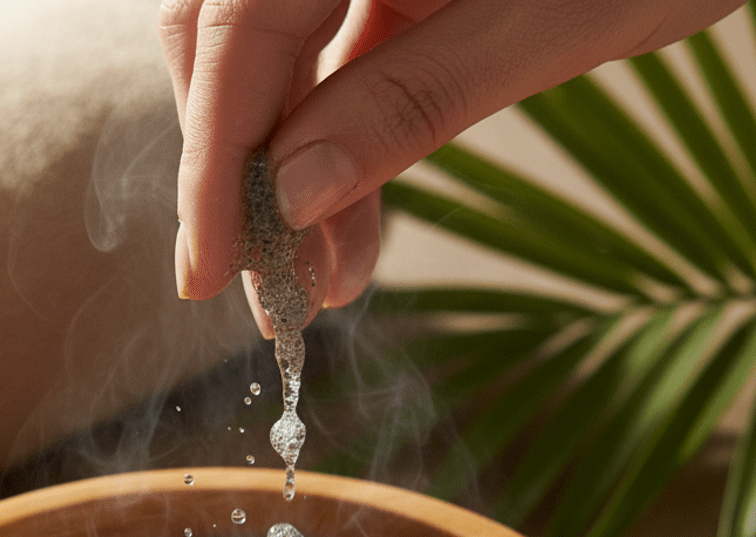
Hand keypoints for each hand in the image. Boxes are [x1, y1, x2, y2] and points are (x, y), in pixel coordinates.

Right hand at [160, 0, 743, 332]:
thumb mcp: (549, 18)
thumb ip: (412, 99)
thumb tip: (293, 198)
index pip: (237, 32)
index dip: (212, 159)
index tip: (206, 269)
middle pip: (229, 43)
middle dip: (238, 177)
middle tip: (261, 291)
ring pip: (274, 67)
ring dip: (285, 182)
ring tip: (315, 283)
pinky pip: (332, 69)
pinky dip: (333, 153)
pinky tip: (344, 233)